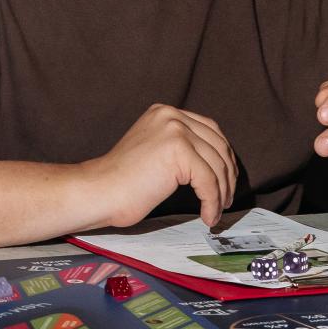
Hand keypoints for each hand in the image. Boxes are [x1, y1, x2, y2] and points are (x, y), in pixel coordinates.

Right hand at [87, 104, 237, 226]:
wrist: (100, 191)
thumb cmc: (121, 182)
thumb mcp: (154, 152)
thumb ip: (180, 147)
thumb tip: (214, 163)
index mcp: (164, 113)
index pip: (210, 130)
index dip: (223, 157)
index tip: (226, 179)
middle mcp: (171, 115)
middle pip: (218, 145)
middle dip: (227, 175)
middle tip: (226, 199)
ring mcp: (174, 130)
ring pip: (216, 165)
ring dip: (221, 193)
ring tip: (216, 211)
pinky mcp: (178, 150)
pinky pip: (208, 181)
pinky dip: (212, 202)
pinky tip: (207, 215)